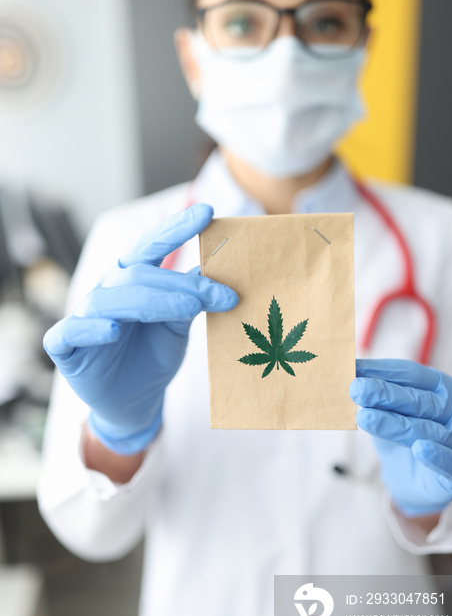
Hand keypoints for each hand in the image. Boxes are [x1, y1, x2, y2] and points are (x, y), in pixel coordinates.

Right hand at [43, 204, 237, 454]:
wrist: (133, 403)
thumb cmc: (153, 357)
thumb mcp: (177, 328)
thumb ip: (190, 302)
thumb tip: (213, 274)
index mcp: (131, 280)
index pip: (151, 247)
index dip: (175, 228)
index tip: (207, 212)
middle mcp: (106, 292)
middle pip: (137, 276)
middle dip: (180, 286)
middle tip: (221, 296)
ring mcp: (84, 317)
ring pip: (109, 300)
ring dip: (151, 303)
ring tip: (188, 310)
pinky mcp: (66, 347)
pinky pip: (71, 331)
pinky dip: (91, 328)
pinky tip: (113, 330)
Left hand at [349, 359, 451, 516]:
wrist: (419, 486)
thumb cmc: (407, 442)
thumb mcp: (389, 417)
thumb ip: (375, 402)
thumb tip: (348, 383)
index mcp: (439, 390)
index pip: (411, 375)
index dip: (382, 371)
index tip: (354, 368)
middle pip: (418, 401)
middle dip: (385, 394)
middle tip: (356, 389)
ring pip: (428, 430)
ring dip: (396, 424)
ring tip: (366, 418)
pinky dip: (438, 457)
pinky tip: (420, 449)